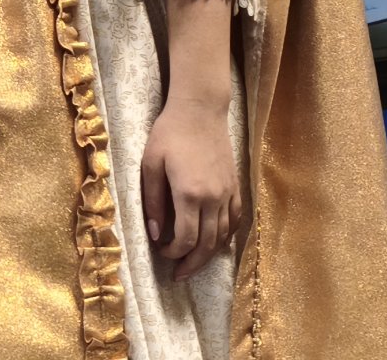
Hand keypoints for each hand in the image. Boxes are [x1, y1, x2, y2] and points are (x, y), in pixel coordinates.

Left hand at [139, 95, 240, 280]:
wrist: (200, 110)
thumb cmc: (169, 133)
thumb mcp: (151, 164)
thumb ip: (152, 201)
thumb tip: (155, 233)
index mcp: (190, 194)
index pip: (186, 239)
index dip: (174, 253)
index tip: (162, 253)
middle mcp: (213, 198)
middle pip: (207, 244)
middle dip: (192, 264)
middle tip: (179, 275)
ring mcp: (228, 193)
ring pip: (223, 236)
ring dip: (208, 254)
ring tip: (193, 263)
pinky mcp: (235, 186)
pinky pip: (235, 220)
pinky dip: (226, 236)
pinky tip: (215, 242)